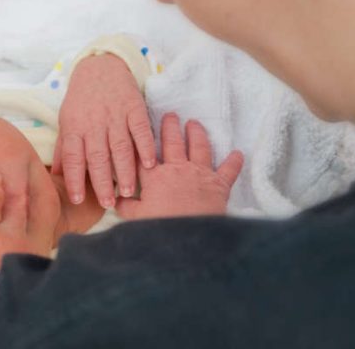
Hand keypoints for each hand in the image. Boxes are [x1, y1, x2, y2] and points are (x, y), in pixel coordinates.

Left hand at [53, 53, 155, 207]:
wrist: (101, 66)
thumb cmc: (82, 99)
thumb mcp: (67, 120)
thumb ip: (63, 148)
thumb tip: (54, 176)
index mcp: (74, 127)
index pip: (72, 157)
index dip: (74, 179)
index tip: (78, 199)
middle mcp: (94, 123)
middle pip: (97, 156)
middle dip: (102, 182)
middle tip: (108, 204)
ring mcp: (115, 115)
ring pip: (120, 147)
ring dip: (125, 171)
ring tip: (127, 191)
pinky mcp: (134, 108)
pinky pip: (140, 130)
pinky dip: (145, 147)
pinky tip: (148, 165)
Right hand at [116, 113, 243, 219]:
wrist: (189, 239)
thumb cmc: (160, 227)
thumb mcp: (136, 218)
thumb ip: (126, 206)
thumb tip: (116, 200)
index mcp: (155, 177)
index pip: (144, 156)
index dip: (140, 144)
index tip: (139, 133)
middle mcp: (178, 169)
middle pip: (172, 143)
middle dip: (170, 127)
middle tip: (170, 115)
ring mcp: (200, 174)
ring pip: (199, 147)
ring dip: (197, 134)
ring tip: (194, 123)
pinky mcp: (219, 185)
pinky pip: (229, 170)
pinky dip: (234, 162)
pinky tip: (238, 153)